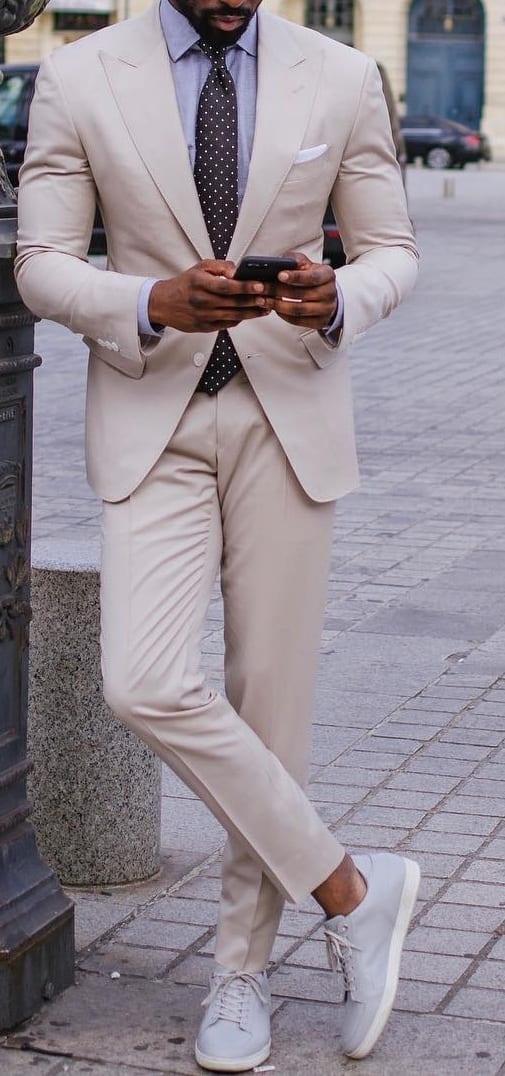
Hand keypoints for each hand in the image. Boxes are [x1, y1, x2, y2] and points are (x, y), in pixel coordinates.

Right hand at [148, 260, 272, 332]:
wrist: (163, 303)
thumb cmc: (185, 284)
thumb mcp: (199, 268)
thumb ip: (220, 266)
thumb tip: (238, 270)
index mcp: (199, 284)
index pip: (227, 286)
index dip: (245, 286)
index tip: (260, 285)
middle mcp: (201, 301)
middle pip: (233, 302)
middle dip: (254, 300)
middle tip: (270, 297)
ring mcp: (203, 316)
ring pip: (233, 315)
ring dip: (252, 312)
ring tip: (266, 307)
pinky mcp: (205, 327)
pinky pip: (227, 324)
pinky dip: (241, 319)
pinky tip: (251, 314)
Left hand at [269, 251, 336, 329]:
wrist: (326, 295)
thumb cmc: (313, 277)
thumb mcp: (307, 265)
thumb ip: (295, 260)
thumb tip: (281, 262)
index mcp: (328, 275)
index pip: (311, 277)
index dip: (295, 277)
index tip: (279, 275)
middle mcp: (329, 293)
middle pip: (301, 294)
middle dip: (278, 290)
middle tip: (261, 288)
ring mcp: (325, 310)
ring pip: (298, 310)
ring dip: (277, 305)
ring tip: (263, 300)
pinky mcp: (319, 323)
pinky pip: (297, 321)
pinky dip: (283, 315)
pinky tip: (273, 308)